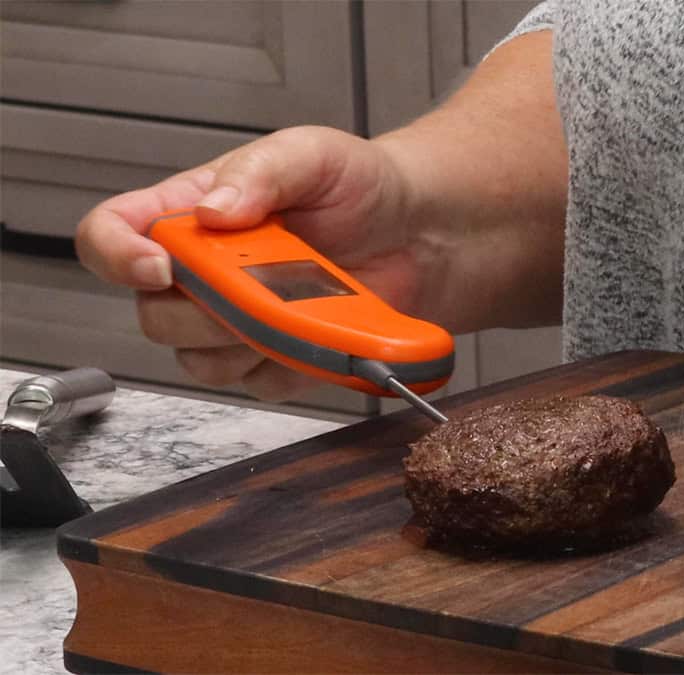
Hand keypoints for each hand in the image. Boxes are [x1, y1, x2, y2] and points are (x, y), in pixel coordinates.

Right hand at [75, 31, 565, 402]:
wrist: (426, 234)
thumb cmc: (366, 186)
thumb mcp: (312, 154)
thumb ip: (261, 174)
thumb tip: (214, 210)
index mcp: (194, 214)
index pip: (111, 235)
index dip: (117, 256)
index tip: (158, 267)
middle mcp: (205, 273)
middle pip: (153, 314)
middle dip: (204, 307)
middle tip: (263, 282)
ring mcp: (238, 322)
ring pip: (200, 360)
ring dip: (248, 340)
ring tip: (303, 303)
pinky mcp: (277, 360)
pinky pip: (258, 384)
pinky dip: (288, 365)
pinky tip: (321, 330)